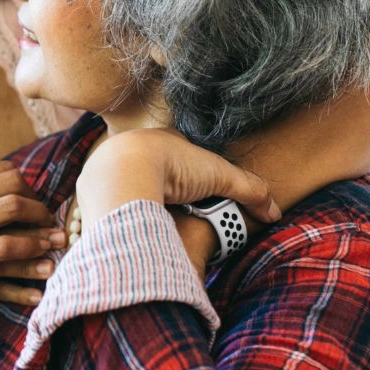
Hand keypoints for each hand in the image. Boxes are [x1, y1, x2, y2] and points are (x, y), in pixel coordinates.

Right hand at [0, 161, 62, 327]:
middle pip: (13, 183)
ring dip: (41, 222)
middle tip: (48, 220)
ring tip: (55, 237)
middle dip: (38, 201)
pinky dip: (31, 248)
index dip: (26, 185)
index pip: (1, 170)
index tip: (34, 203)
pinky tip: (42, 257)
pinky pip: (8, 245)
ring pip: (14, 207)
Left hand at [76, 127, 281, 227]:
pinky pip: (109, 203)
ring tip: (154, 227)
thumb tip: (274, 212)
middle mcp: (134, 151)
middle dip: (165, 192)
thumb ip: (249, 190)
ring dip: (139, 203)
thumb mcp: (218, 175)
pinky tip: (127, 229)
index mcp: (162, 141)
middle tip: (180, 217)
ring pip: (129, 187)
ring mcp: (111, 169)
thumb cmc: (171, 164)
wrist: (123, 170)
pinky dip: (119, 214)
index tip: (203, 200)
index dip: (194, 178)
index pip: (182, 159)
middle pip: (154, 174)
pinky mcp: (94, 189)